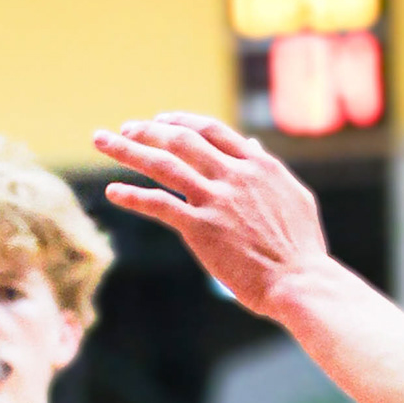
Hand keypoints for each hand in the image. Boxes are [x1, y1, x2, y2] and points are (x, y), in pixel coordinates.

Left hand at [93, 113, 325, 315]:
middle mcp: (234, 174)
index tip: (161, 121)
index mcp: (256, 165)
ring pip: (164, 164)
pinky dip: (132, 196)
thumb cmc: (300, 249)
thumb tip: (253, 147)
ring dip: (129, 150)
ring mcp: (216, 199)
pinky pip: (159, 205)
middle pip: (181, 139)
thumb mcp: (291, 196)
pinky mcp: (201, 228)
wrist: (299, 281)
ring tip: (103, 142)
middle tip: (124, 129)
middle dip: (148, 130)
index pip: (211, 130)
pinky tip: (111, 191)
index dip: (181, 122)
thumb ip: (268, 169)